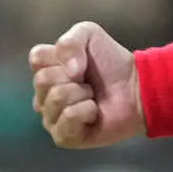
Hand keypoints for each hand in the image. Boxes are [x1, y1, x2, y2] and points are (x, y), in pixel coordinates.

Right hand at [29, 21, 146, 148]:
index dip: (59, 55)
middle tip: (88, 80)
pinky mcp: (63, 137)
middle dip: (73, 76)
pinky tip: (94, 112)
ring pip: (55, 98)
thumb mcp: (89, 35)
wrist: (136, 86)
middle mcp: (44, 95)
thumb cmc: (111, 62)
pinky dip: (86, 111)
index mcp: (45, 70)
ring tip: (93, 96)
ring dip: (82, 93)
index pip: (36, 58)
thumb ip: (69, 42)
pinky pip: (68, 117)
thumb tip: (69, 72)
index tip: (79, 60)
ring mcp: (51, 118)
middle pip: (42, 79)